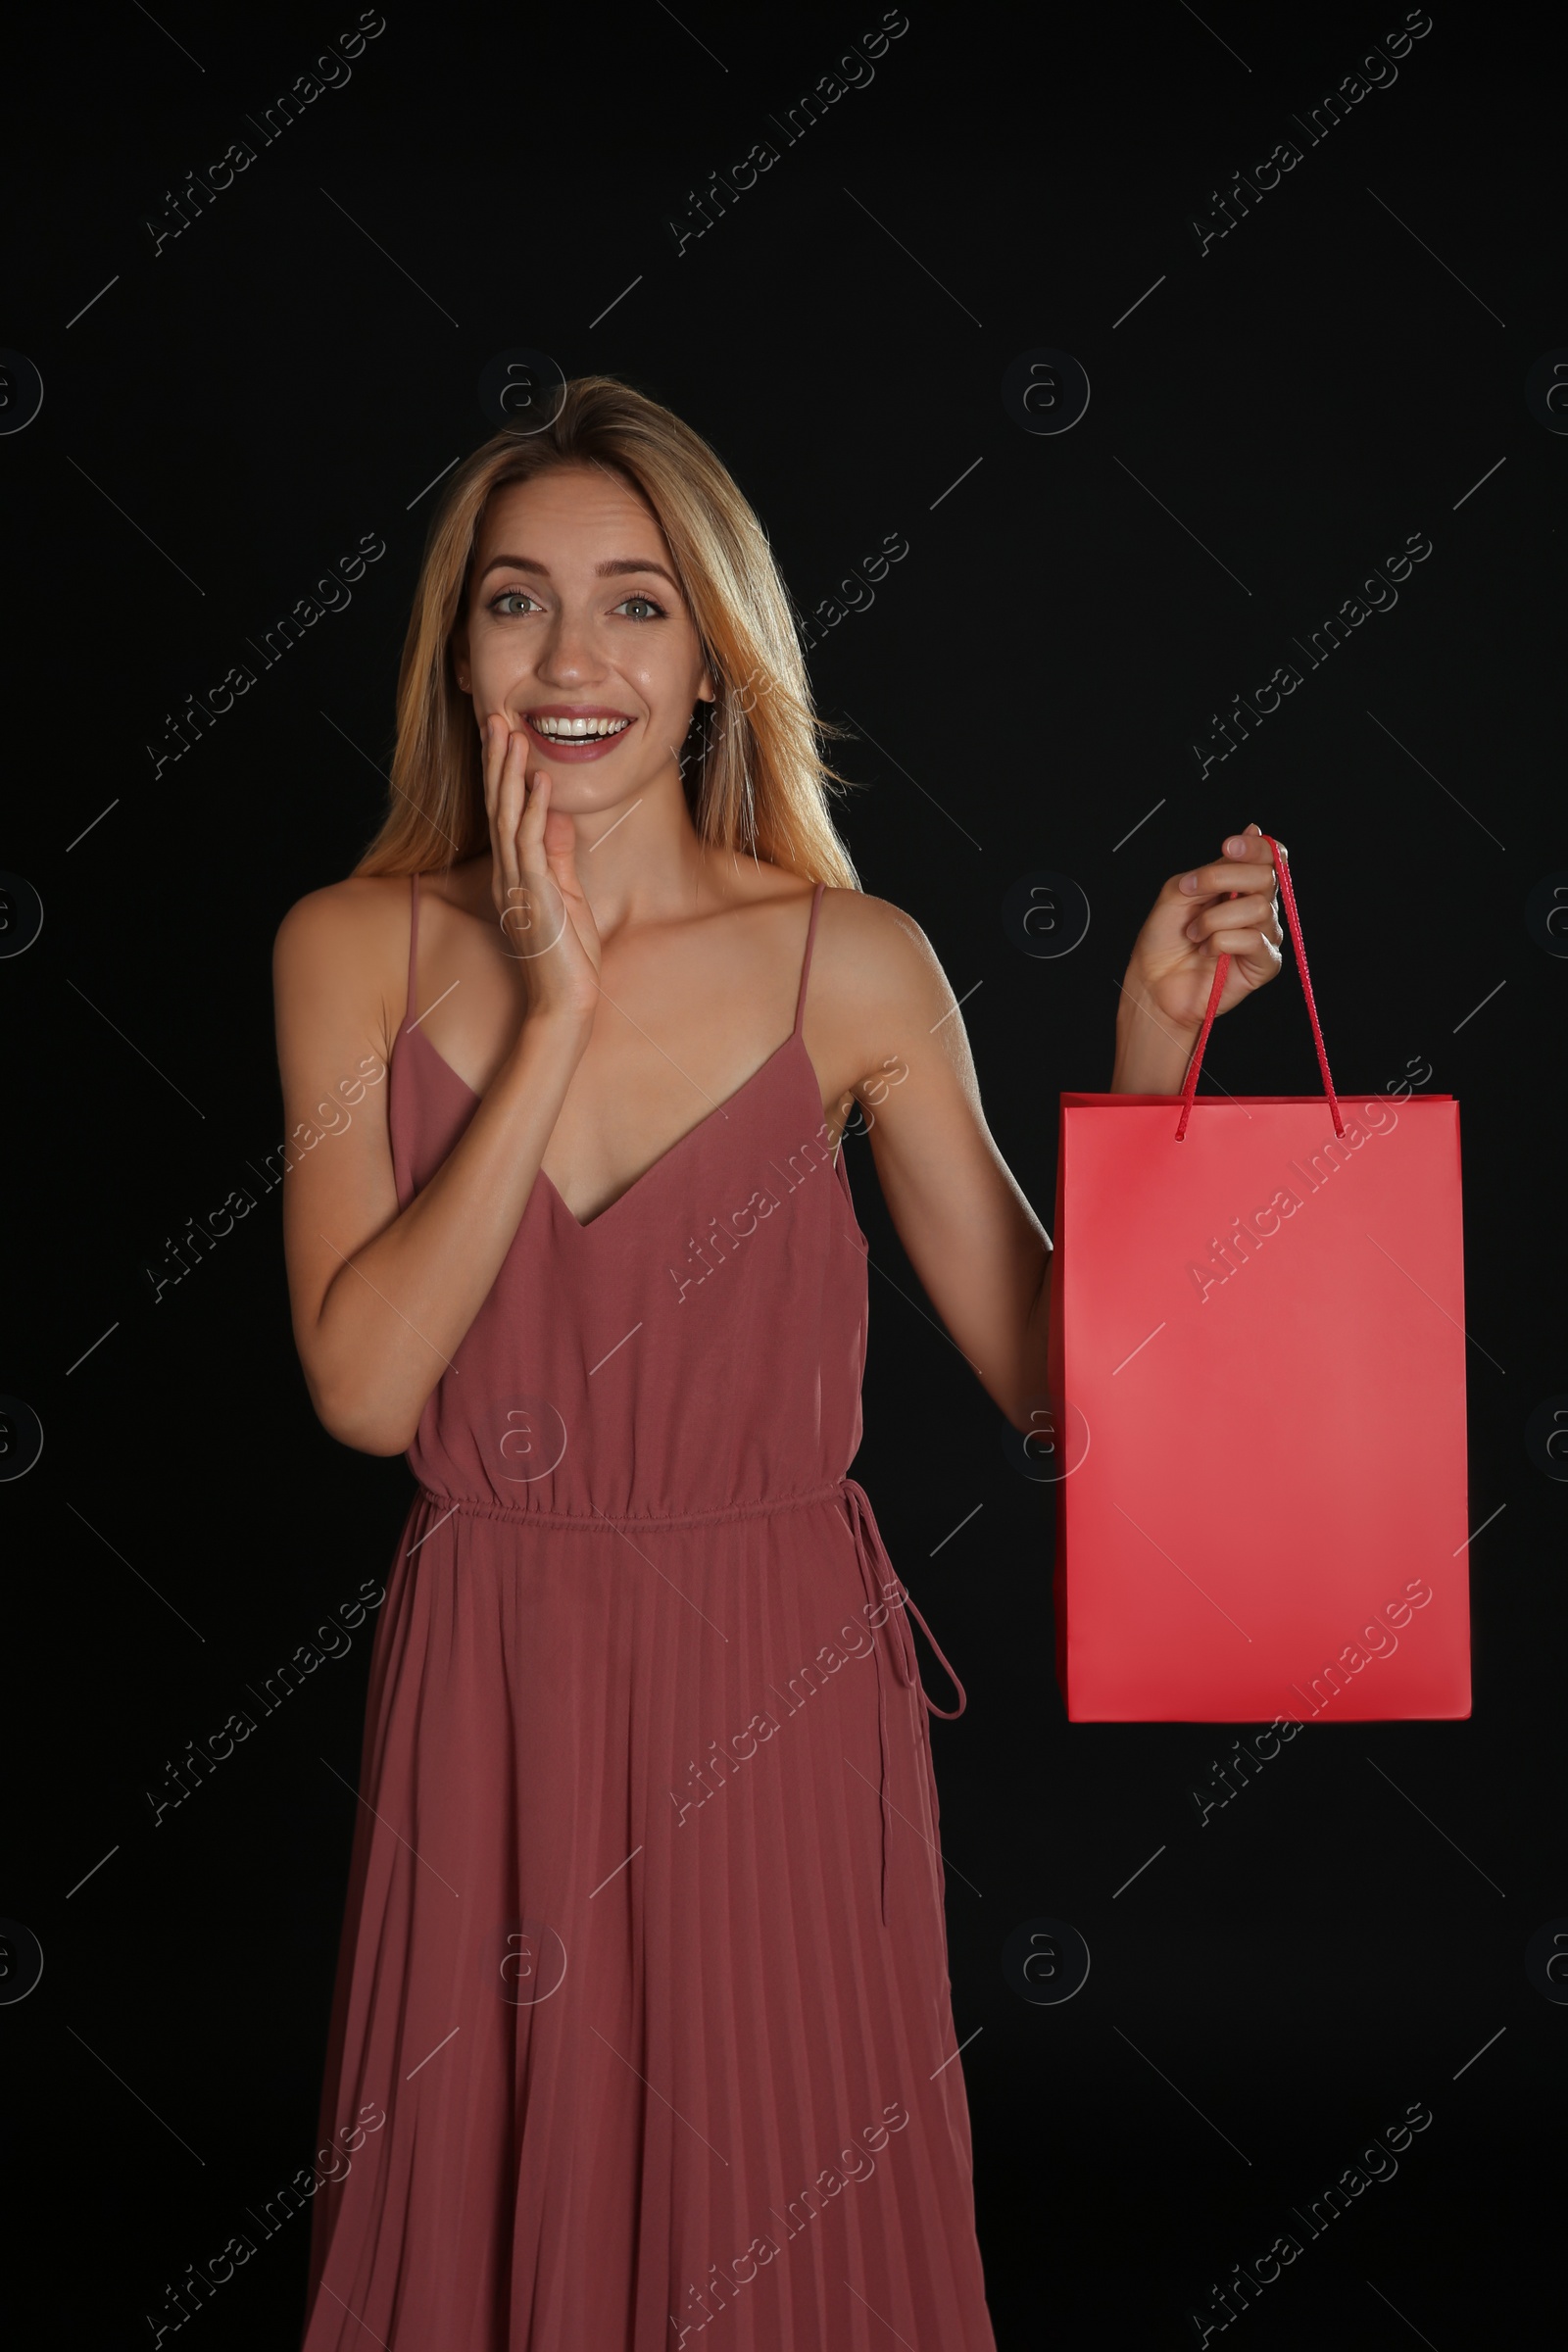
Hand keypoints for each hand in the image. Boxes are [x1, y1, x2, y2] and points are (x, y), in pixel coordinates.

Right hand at [483, 716, 602, 1025]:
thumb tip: (560, 817)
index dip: (502, 773)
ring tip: (514, 736)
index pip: (503, 813)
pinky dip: (536, 813)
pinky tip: (540, 784)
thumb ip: (560, 857)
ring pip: (509, 819)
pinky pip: (532, 848)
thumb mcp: (567, 897)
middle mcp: (508, 875)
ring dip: (512, 776)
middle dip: (497, 760)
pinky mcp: (535, 898)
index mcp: (513, 874)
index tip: (503, 735)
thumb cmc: (567, 956)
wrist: (565, 1003)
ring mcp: (518, 886)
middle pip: (497, 807)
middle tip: (494, 716)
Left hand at [1110, 824, 1283, 1091]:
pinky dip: (1220, 942)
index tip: (1226, 846)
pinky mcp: (1264, 963)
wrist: (1153, 981)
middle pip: (1267, 877)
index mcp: (1242, 886)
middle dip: (1222, 879)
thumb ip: (1215, 867)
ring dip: (1213, 919)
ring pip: (1256, 909)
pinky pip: (1253, 940)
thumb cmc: (1164, 939)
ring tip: (1194, 934)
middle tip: (1191, 892)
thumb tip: (1253, 831)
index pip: (1270, 857)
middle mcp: (1258, 907)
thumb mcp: (1179, 890)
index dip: (1256, 848)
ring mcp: (1264, 935)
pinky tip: (1207, 951)